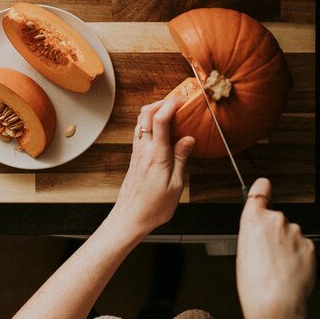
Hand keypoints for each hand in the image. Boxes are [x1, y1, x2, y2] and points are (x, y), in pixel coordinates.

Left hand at [108, 97, 194, 237]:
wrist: (130, 217)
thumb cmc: (154, 207)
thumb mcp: (175, 186)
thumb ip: (181, 159)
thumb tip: (188, 139)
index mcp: (157, 155)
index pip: (160, 120)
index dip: (171, 105)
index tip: (184, 100)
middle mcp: (144, 149)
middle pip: (146, 112)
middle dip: (163, 102)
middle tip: (179, 103)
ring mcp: (137, 151)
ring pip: (141, 120)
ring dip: (155, 110)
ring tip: (172, 113)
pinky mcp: (135, 155)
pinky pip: (140, 130)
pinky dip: (150, 122)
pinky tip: (162, 129)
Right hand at [236, 178, 315, 318]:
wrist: (275, 304)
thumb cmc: (254, 284)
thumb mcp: (242, 251)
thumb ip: (253, 234)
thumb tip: (262, 235)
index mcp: (254, 219)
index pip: (260, 189)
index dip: (263, 189)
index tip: (265, 188)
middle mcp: (276, 220)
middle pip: (276, 219)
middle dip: (275, 233)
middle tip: (267, 255)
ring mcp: (295, 232)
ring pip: (291, 235)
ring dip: (287, 247)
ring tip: (277, 268)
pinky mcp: (310, 246)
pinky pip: (302, 247)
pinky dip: (298, 257)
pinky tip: (289, 272)